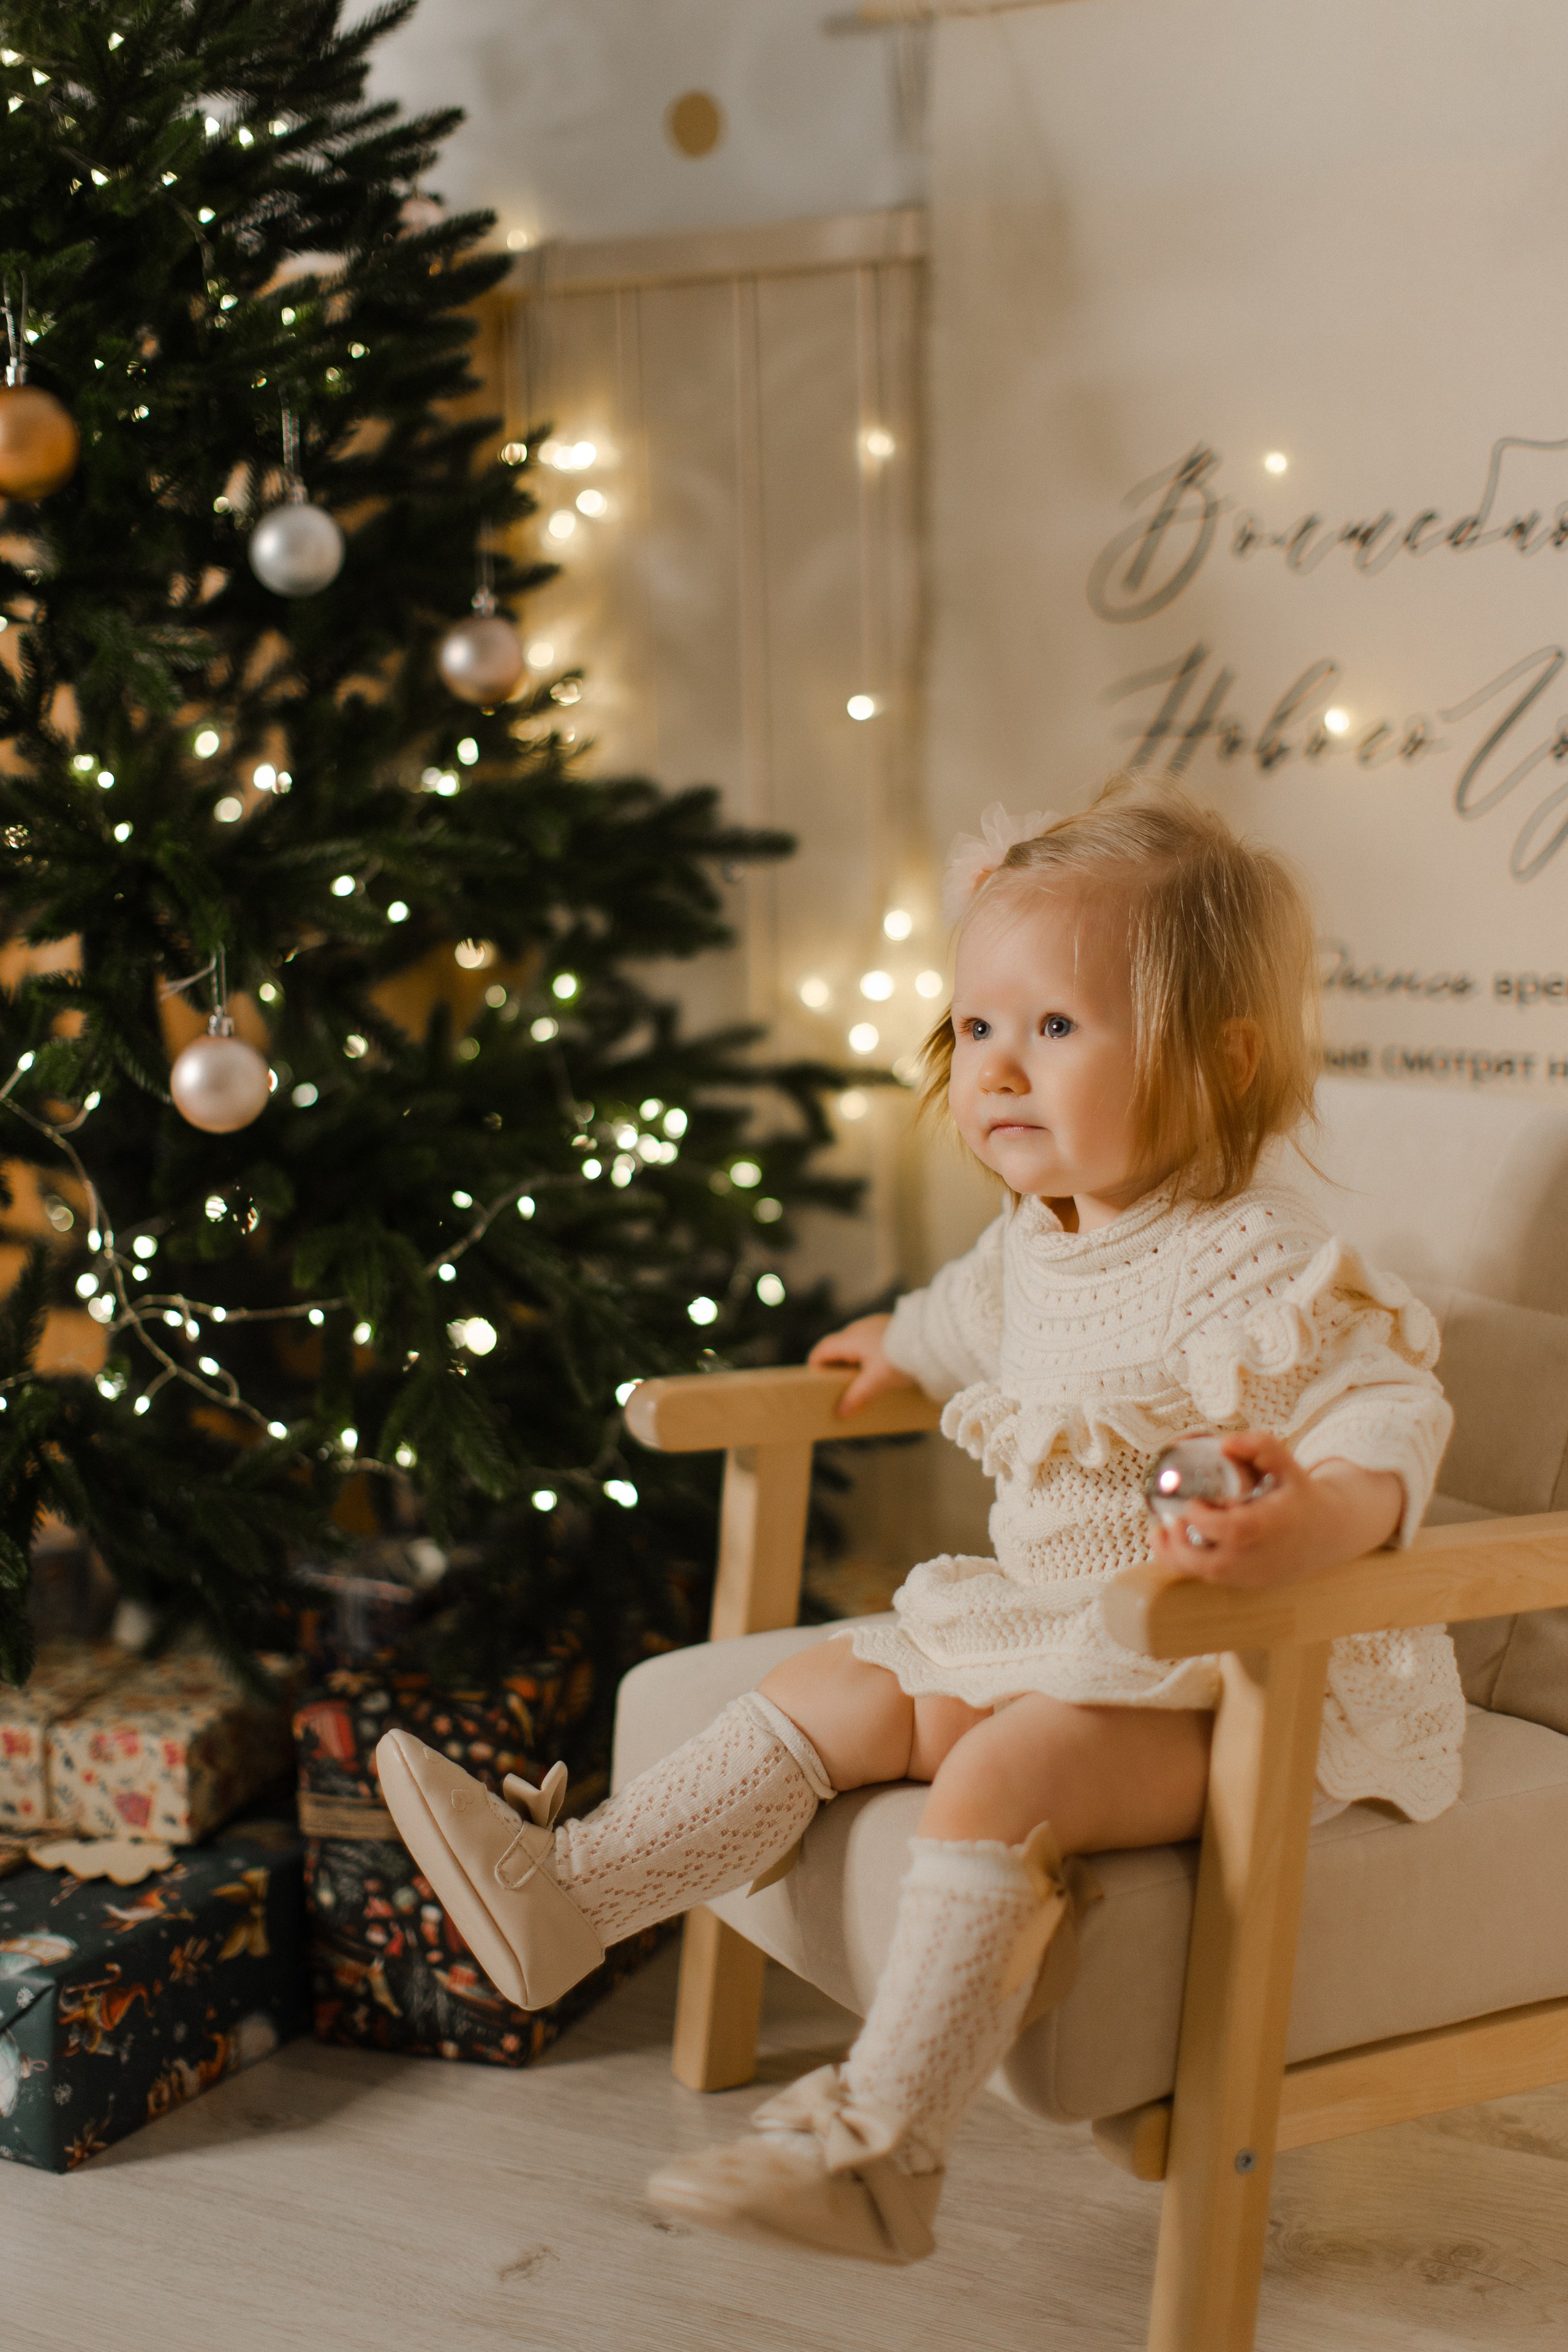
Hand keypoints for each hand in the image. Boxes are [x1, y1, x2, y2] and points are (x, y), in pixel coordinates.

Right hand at [807, 1313, 917, 1416]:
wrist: (934, 1339)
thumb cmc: (902, 1358)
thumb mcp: (877, 1381)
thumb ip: (857, 1396)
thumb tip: (841, 1412)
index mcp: (851, 1338)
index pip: (823, 1350)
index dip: (816, 1365)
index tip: (815, 1381)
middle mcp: (860, 1328)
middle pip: (839, 1347)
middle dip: (836, 1366)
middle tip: (839, 1387)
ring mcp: (876, 1325)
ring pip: (856, 1344)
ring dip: (855, 1361)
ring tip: (862, 1381)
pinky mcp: (891, 1327)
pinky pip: (871, 1342)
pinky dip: (869, 1355)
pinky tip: (881, 1369)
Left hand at [1146, 1430, 1404, 1589]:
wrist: (1328, 1533)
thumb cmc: (1300, 1495)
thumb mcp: (1288, 1465)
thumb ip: (1261, 1447)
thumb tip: (1224, 1443)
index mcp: (1271, 1527)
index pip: (1233, 1531)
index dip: (1204, 1519)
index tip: (1190, 1503)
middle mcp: (1260, 1557)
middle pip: (1212, 1564)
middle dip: (1179, 1546)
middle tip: (1167, 1520)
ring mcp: (1253, 1575)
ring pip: (1205, 1577)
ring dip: (1175, 1556)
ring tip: (1158, 1531)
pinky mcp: (1247, 1583)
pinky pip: (1210, 1580)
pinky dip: (1185, 1565)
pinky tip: (1170, 1544)